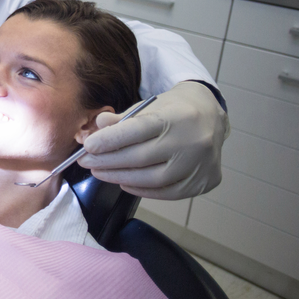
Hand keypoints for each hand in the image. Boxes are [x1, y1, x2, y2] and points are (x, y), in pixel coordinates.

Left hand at [77, 81, 229, 199]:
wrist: (212, 117)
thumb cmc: (173, 111)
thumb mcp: (148, 106)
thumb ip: (122, 119)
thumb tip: (96, 129)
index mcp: (176, 117)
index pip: (138, 130)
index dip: (110, 140)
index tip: (88, 146)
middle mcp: (191, 142)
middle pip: (141, 157)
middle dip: (108, 161)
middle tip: (86, 161)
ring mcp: (200, 164)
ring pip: (153, 179)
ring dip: (120, 177)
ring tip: (100, 172)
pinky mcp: (204, 182)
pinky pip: (167, 193)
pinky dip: (142, 190)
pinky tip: (124, 182)